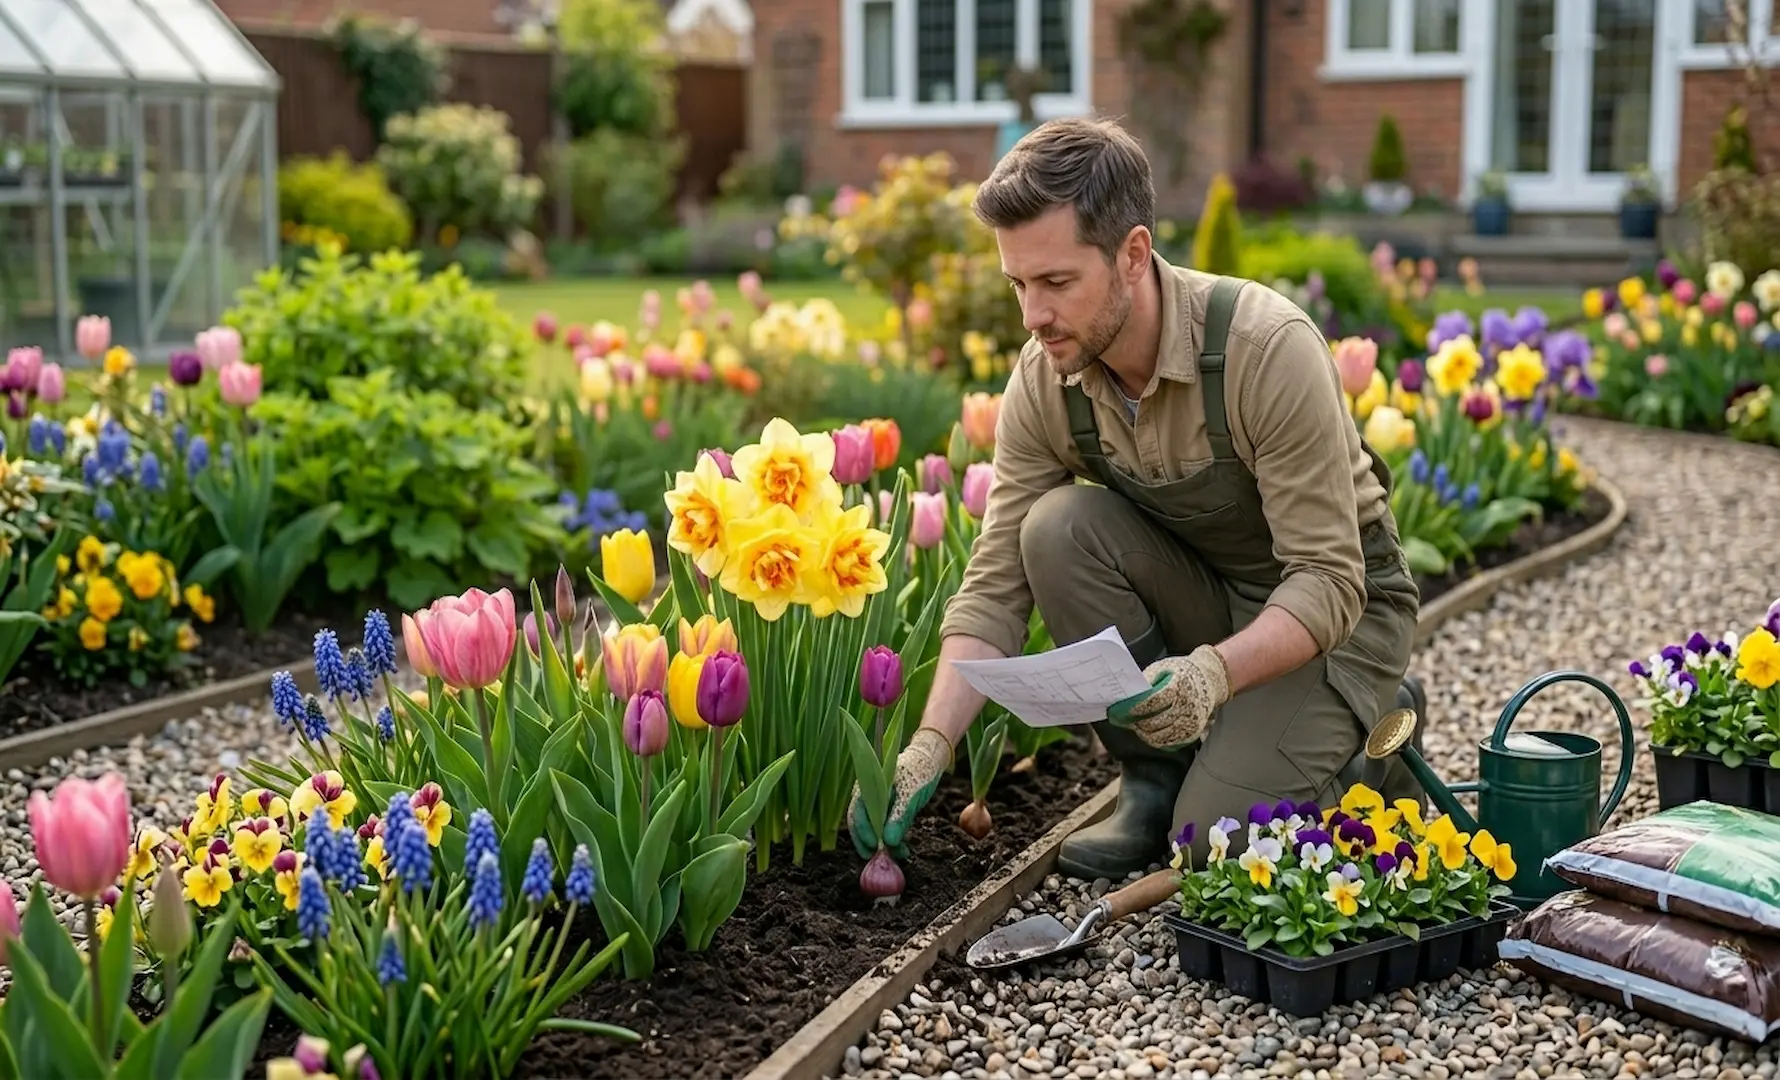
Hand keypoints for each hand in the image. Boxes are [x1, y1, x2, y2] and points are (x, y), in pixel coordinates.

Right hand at [850, 727, 952, 859]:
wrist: (930, 760)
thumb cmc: (919, 772)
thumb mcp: (911, 795)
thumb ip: (899, 817)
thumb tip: (888, 841)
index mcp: (869, 787)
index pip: (857, 812)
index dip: (862, 832)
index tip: (873, 847)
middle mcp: (868, 796)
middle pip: (861, 823)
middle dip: (869, 843)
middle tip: (880, 859)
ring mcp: (877, 803)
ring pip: (873, 828)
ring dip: (883, 844)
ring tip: (899, 856)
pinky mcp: (887, 810)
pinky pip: (884, 828)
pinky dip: (891, 839)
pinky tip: (901, 849)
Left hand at [1107, 644, 1231, 748]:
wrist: (1211, 679)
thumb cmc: (1182, 672)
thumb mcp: (1162, 668)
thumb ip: (1146, 682)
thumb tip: (1127, 697)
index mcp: (1178, 686)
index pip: (1151, 703)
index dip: (1133, 709)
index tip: (1119, 711)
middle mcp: (1187, 705)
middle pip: (1154, 721)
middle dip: (1136, 723)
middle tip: (1124, 720)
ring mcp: (1191, 721)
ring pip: (1160, 735)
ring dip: (1144, 733)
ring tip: (1136, 726)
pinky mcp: (1193, 732)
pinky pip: (1170, 742)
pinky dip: (1157, 739)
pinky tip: (1149, 732)